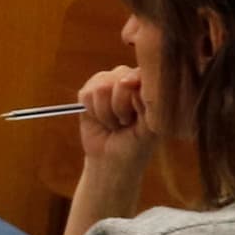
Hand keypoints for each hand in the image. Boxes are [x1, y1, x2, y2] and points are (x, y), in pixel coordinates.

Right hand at [74, 60, 152, 175]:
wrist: (111, 160)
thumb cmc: (137, 145)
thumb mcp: (149, 126)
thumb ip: (145, 102)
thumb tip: (129, 81)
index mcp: (149, 87)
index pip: (142, 74)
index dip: (136, 93)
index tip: (138, 114)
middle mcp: (129, 80)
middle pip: (120, 78)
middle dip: (121, 106)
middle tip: (125, 122)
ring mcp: (107, 84)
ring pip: (101, 86)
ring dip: (106, 112)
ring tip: (114, 122)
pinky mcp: (88, 93)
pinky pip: (86, 94)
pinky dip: (92, 111)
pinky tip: (100, 119)